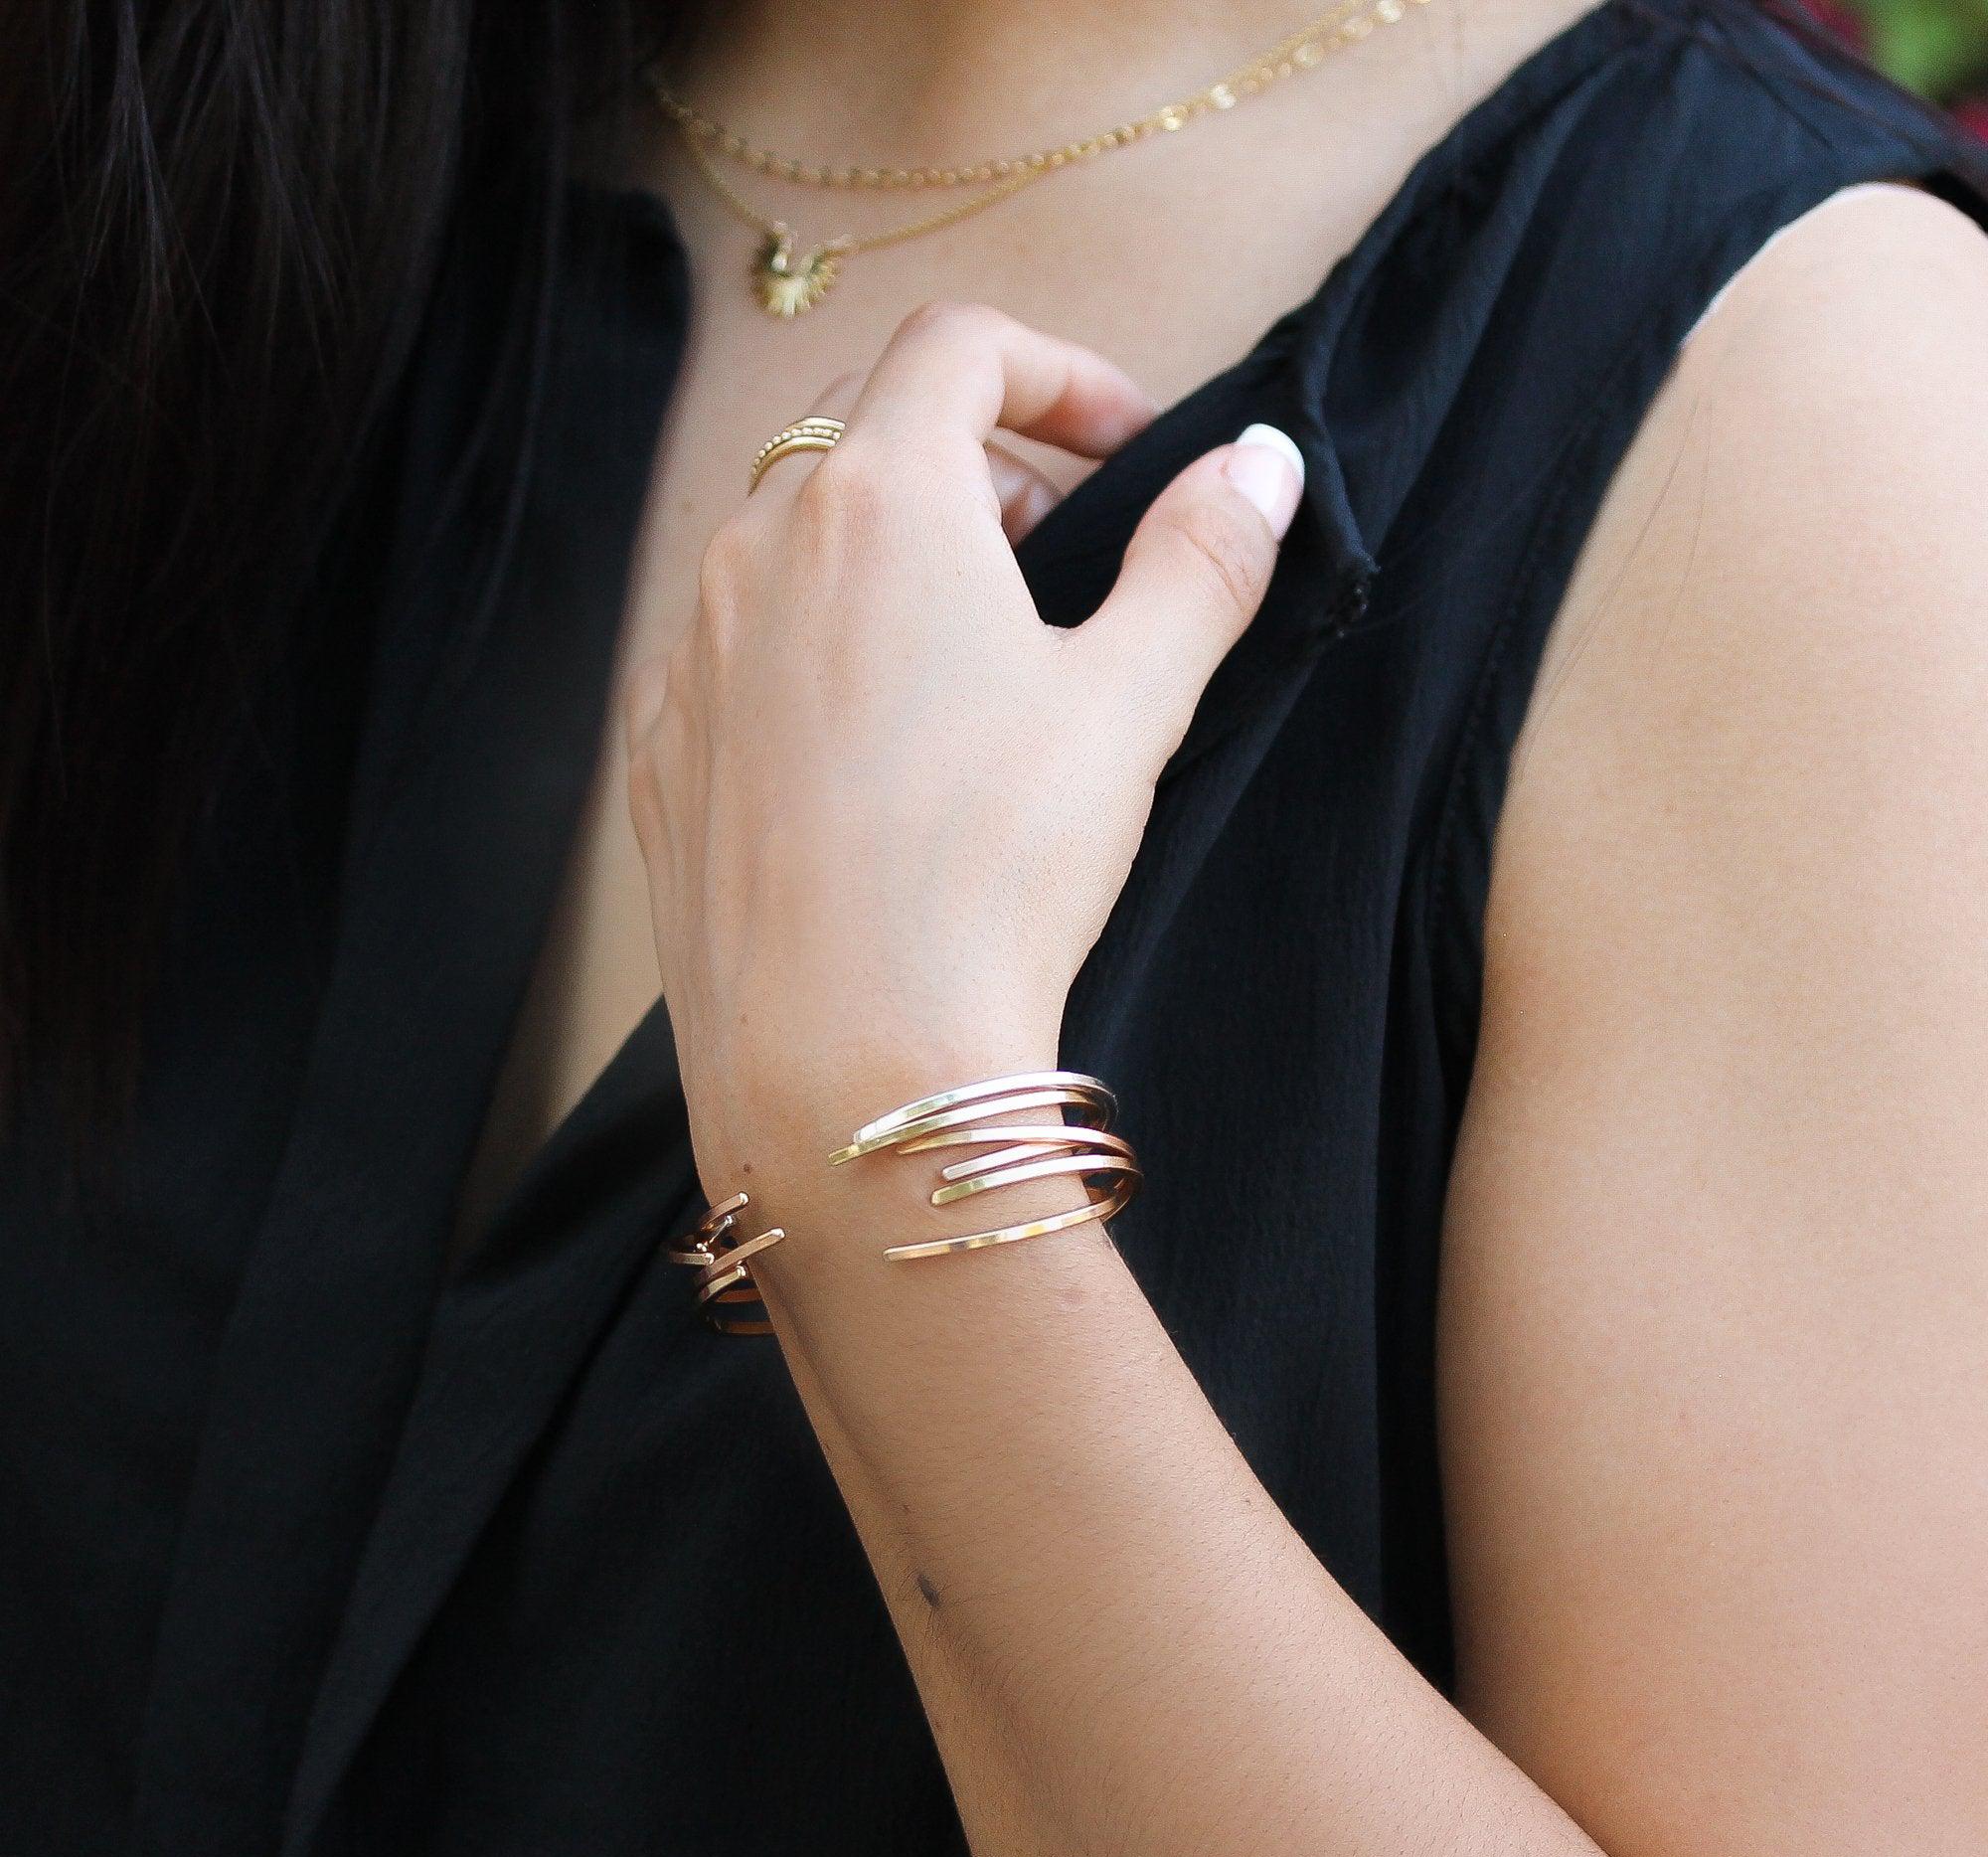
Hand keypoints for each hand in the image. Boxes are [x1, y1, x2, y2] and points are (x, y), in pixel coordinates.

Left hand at [623, 303, 1304, 1208]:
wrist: (844, 1062)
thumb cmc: (989, 873)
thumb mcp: (1130, 705)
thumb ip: (1201, 562)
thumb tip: (1262, 464)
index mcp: (878, 502)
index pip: (960, 347)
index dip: (1061, 371)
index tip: (1127, 449)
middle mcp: (755, 551)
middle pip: (870, 435)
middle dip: (983, 467)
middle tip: (1065, 561)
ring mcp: (690, 653)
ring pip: (794, 544)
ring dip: (893, 559)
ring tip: (974, 665)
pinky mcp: (661, 753)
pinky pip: (738, 650)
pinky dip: (815, 652)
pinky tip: (876, 756)